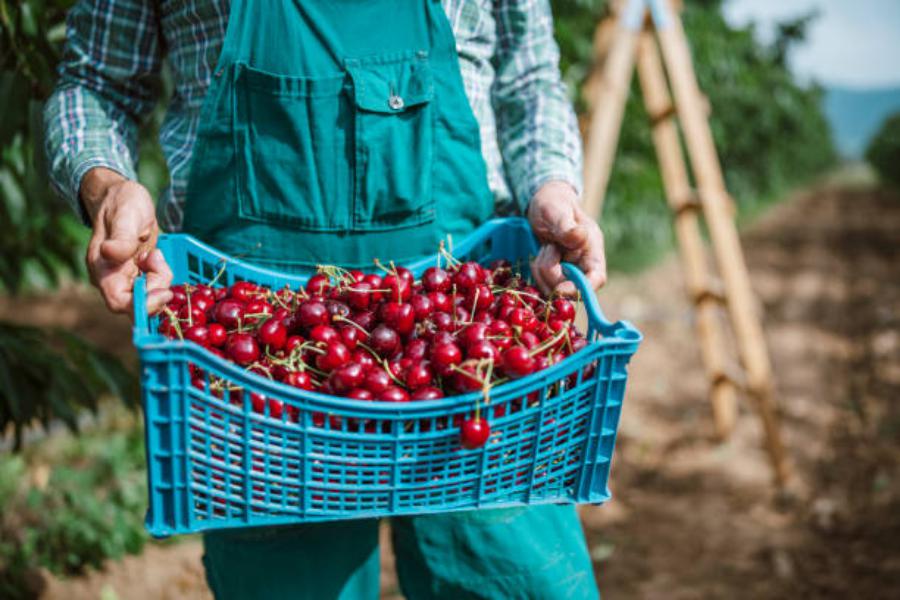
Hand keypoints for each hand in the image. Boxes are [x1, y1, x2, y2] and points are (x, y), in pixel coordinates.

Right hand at [82, 168, 172, 314]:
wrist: (122, 197)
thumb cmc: (121, 203)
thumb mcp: (125, 215)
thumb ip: (121, 238)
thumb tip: (110, 253)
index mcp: (103, 269)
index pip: (120, 302)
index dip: (143, 304)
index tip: (164, 292)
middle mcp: (111, 279)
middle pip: (139, 304)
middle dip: (157, 288)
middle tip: (159, 260)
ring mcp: (125, 278)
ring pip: (149, 296)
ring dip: (160, 278)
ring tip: (155, 252)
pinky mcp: (138, 275)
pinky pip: (155, 286)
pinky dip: (162, 275)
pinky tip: (156, 256)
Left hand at [527, 180, 606, 296]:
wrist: (543, 204)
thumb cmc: (554, 204)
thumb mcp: (556, 211)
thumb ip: (566, 227)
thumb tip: (580, 237)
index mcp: (592, 249)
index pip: (596, 279)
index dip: (580, 288)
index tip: (560, 288)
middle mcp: (583, 264)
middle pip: (571, 288)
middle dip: (552, 275)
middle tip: (547, 248)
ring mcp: (569, 272)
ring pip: (554, 289)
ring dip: (542, 272)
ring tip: (544, 249)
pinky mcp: (556, 275)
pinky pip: (544, 286)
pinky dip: (537, 274)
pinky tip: (539, 257)